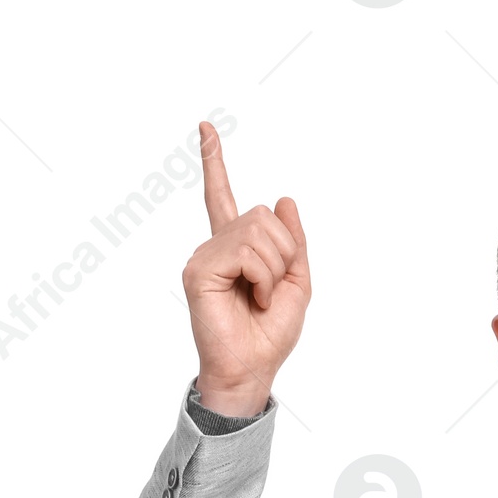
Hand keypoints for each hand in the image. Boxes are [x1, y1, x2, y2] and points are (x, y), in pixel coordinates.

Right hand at [183, 121, 310, 413]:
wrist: (252, 370)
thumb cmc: (269, 335)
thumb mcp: (297, 283)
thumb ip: (293, 242)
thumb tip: (284, 198)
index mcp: (235, 248)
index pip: (222, 197)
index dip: (215, 162)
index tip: (206, 127)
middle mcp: (215, 246)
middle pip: (261, 215)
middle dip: (282, 252)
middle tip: (271, 289)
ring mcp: (204, 256)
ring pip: (257, 232)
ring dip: (273, 269)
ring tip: (260, 297)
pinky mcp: (200, 270)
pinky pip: (246, 253)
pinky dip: (262, 277)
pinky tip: (253, 298)